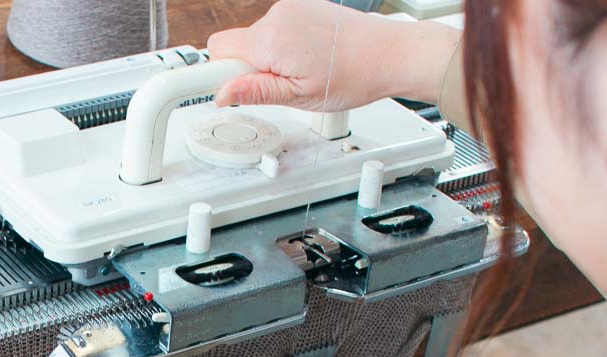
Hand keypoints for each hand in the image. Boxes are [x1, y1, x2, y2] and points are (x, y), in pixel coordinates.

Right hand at [207, 0, 460, 110]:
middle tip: (281, 87)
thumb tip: (222, 94)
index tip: (222, 89)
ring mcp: (290, 8)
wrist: (390, 54)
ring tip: (303, 72)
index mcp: (271, 39)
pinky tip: (311, 58)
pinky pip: (277, 29)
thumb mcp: (298, 97)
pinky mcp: (302, 7)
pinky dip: (286, 46)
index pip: (217, 50)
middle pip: (237, 45)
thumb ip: (255, 92)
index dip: (219, 73)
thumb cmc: (354, 75)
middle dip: (250, 69)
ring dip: (270, 59)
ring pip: (258, 39)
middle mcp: (277, 16)